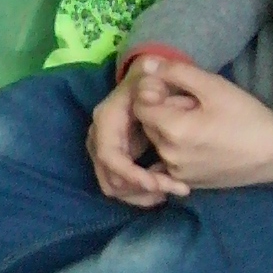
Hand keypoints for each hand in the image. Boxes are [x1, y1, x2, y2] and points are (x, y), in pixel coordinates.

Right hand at [87, 72, 185, 207]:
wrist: (147, 83)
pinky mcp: (115, 160)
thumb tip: (147, 87)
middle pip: (109, 177)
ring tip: (171, 189)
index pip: (110, 156)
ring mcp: (104, 150)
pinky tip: (164, 188)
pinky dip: (140, 193)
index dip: (132, 175)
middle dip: (140, 189)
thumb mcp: (157, 77)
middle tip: (173, 189)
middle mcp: (99, 137)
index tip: (159, 184)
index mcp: (107, 119)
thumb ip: (155, 81)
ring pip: (113, 187)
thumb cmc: (154, 81)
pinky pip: (120, 187)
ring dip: (140, 195)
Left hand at [130, 58, 272, 190]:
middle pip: (149, 124)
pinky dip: (178, 148)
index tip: (177, 90)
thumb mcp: (213, 86)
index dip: (154, 92)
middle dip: (164, 110)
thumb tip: (146, 63)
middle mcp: (169, 156)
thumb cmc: (246, 116)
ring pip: (159, 142)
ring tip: (202, 123)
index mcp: (173, 130)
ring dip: (172, 129)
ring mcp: (178, 173)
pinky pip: (169, 161)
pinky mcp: (189, 183)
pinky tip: (202, 142)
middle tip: (196, 105)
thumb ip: (176, 72)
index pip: (140, 106)